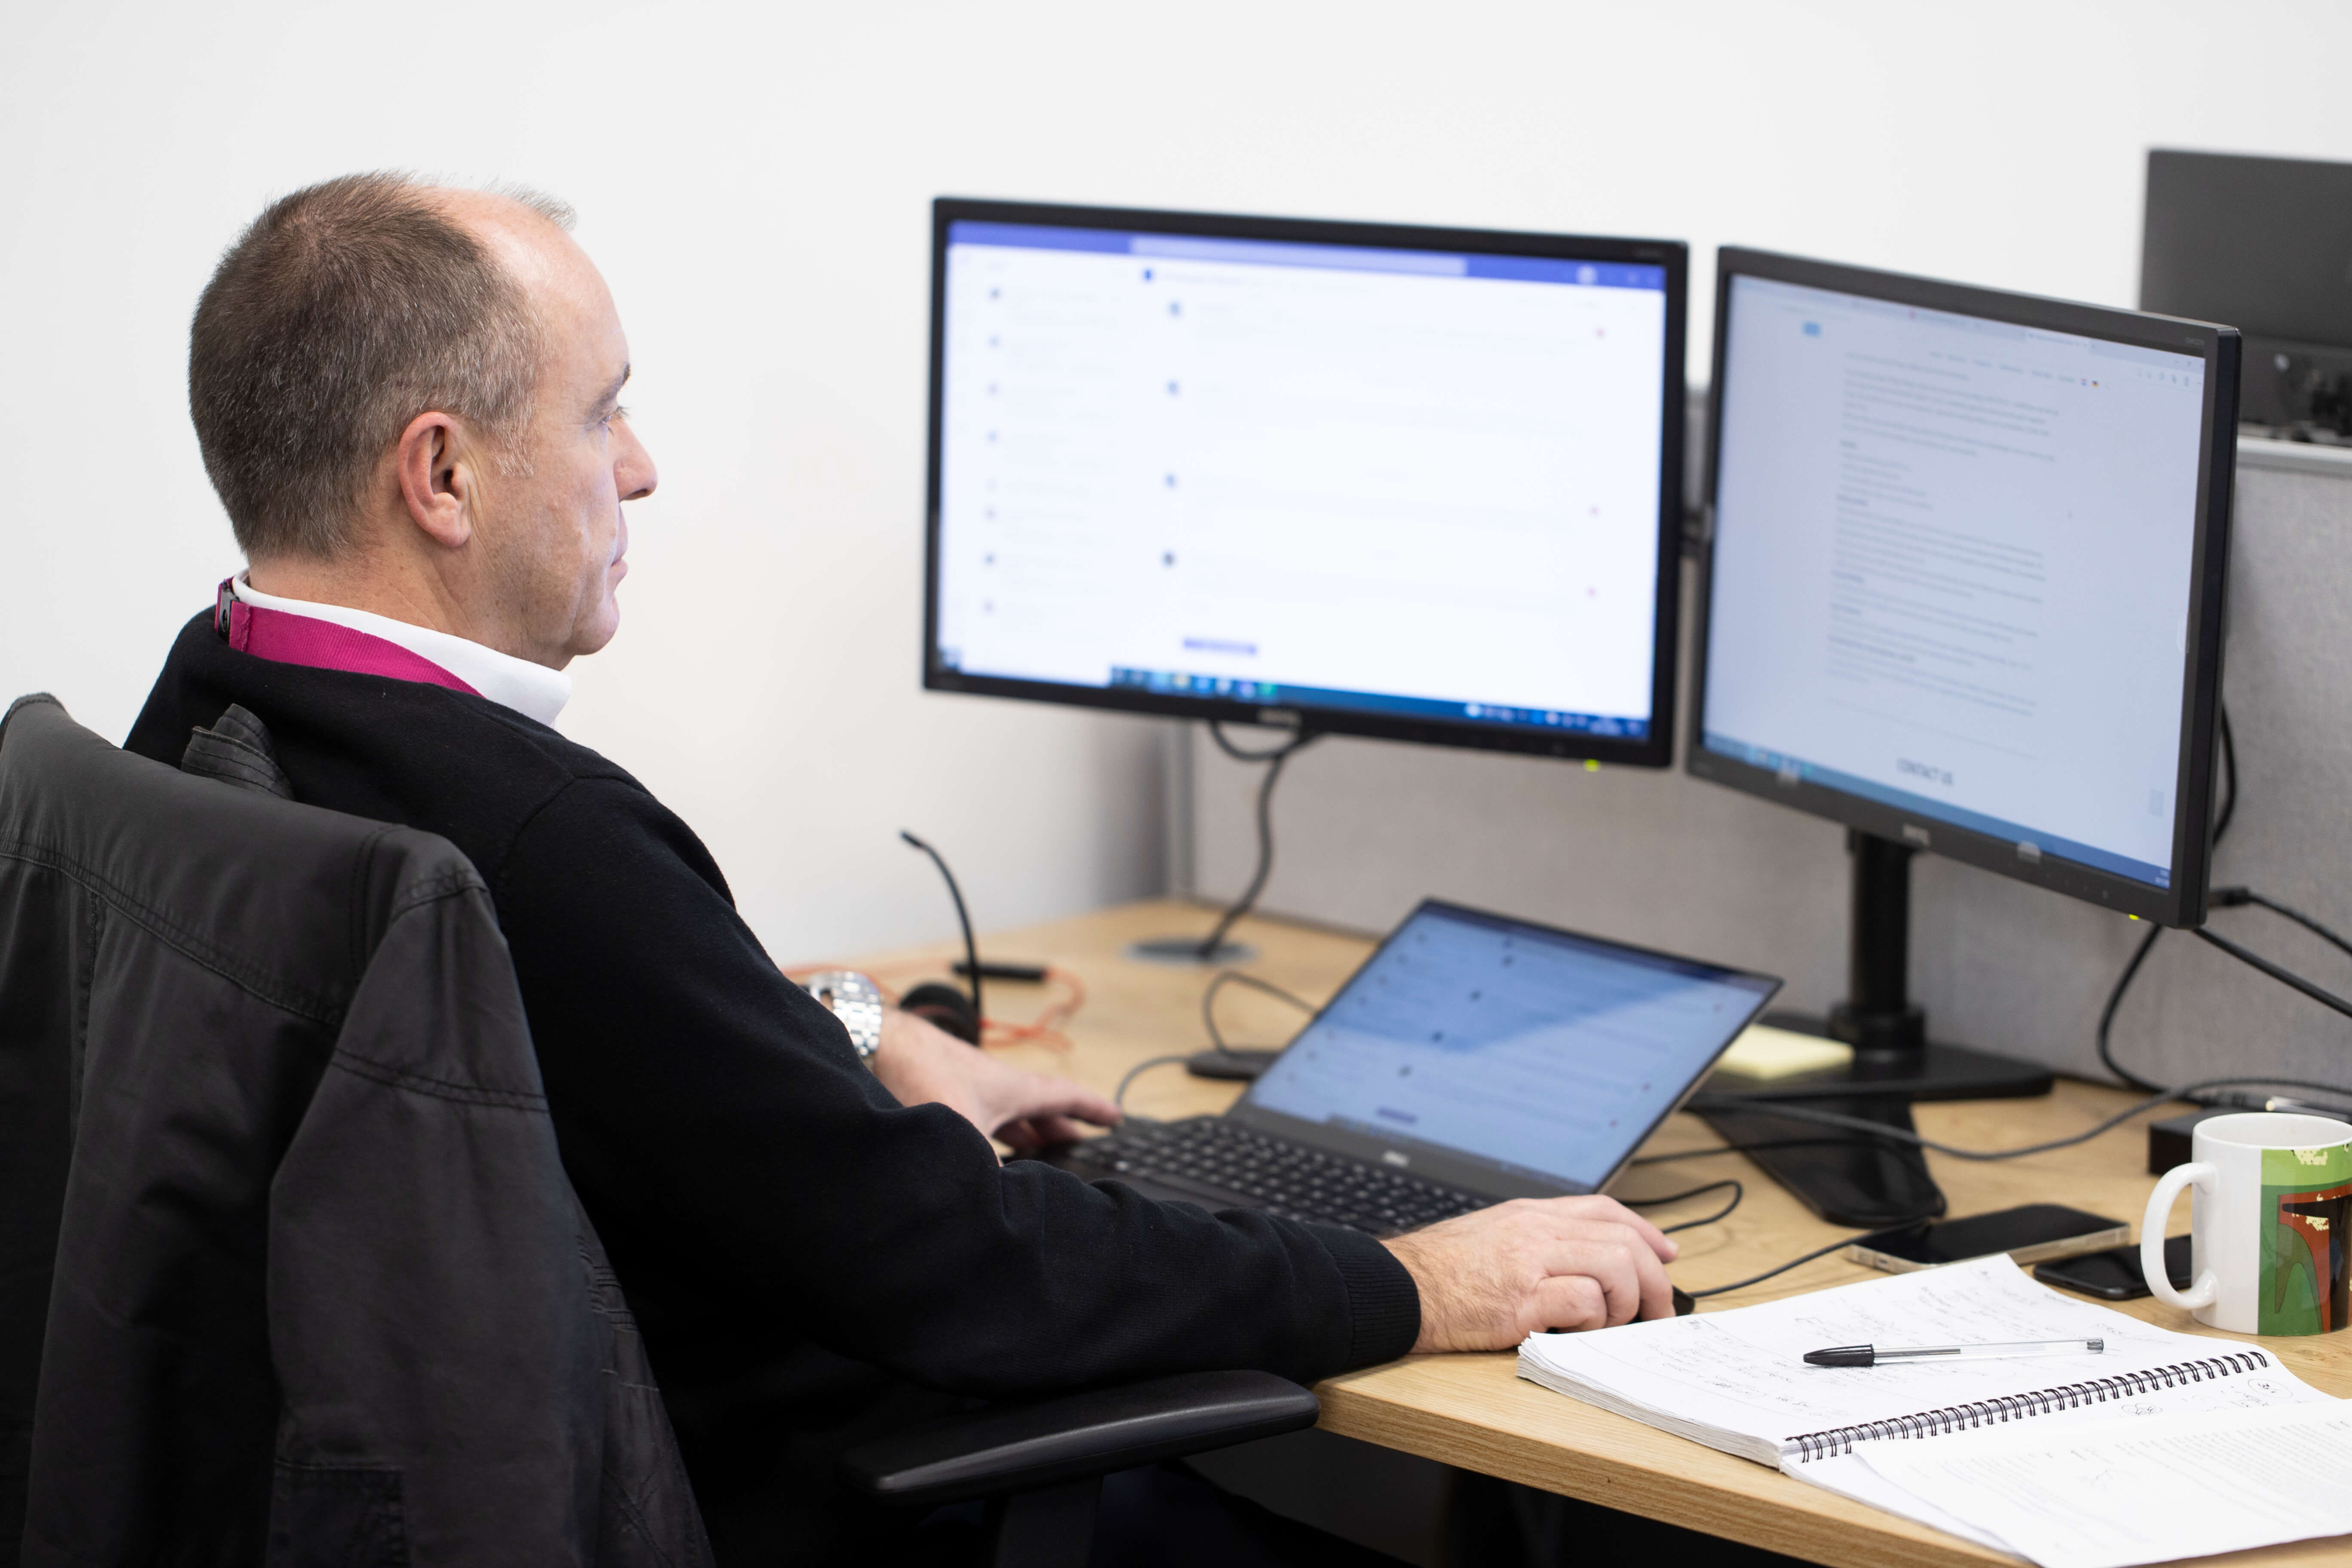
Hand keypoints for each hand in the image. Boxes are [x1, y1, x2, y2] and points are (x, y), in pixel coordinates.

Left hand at [872, 1008, 1120, 1151]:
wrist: (870, 1042)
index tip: (1115, 1117)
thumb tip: (1000, 1211)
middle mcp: (990, 1084)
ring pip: (1002, 1111)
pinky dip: (985, 1133)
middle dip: (1056, 1126)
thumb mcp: (960, 1131)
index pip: (1063, 1096)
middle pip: (1034, 1107)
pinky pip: (973, 1116)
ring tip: (1033, 1150)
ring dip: (1020, 1130)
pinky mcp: (933, 1093)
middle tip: (1076, 1141)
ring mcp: (962, 1087)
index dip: (1091, 1109)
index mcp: (1010, 1087)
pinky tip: (975, 1150)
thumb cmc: (917, 1072)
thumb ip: (983, 1174)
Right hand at [1381, 1196, 1677, 1348]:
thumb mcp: (1490, 1236)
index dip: (1645, 1231)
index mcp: (1529, 1214)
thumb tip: (1579, 1261)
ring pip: (1615, 1266)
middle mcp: (1535, 1231)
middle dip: (1654, 1278)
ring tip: (1613, 1325)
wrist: (1396, 1288)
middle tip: (1656, 1310)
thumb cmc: (1439, 1273)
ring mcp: (1530, 1263)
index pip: (1604, 1210)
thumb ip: (1533, 1242)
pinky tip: (1579, 1331)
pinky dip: (1595, 1321)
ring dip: (1628, 1303)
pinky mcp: (1523, 1301)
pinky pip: (1585, 1302)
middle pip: (1623, 1239)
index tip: (1665, 1253)